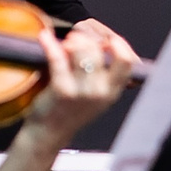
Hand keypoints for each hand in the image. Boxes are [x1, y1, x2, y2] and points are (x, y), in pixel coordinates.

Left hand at [25, 20, 135, 141]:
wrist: (48, 133)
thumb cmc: (70, 109)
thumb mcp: (96, 94)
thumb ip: (104, 72)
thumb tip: (102, 40)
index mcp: (112, 91)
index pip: (126, 60)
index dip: (117, 44)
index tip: (106, 39)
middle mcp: (101, 92)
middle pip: (99, 50)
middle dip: (86, 37)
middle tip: (76, 37)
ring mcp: (81, 92)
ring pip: (81, 50)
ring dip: (71, 40)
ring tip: (64, 42)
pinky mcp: (61, 90)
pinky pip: (58, 58)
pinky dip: (49, 44)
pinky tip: (44, 37)